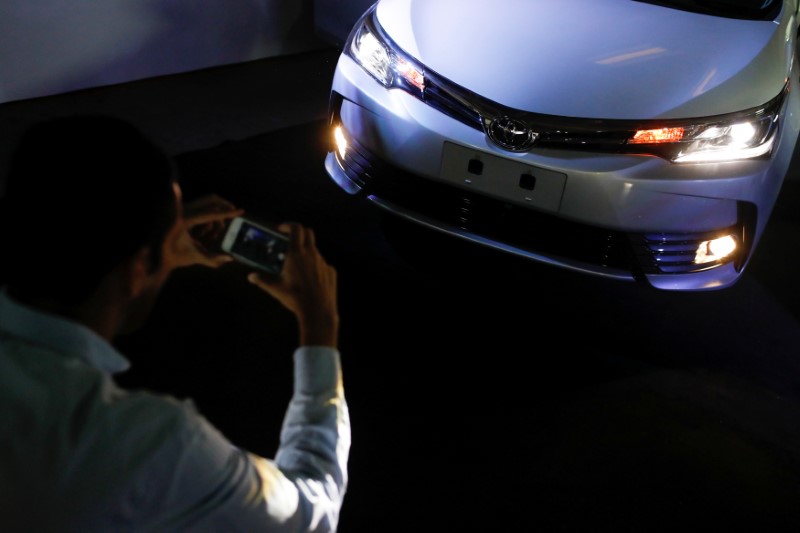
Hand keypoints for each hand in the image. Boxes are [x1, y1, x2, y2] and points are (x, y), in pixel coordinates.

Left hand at [176, 194, 243, 267]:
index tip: (241, 211)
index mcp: (185, 220)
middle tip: (235, 212)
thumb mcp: (195, 257)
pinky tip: (205, 234)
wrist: (156, 254)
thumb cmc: (175, 256)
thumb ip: (213, 260)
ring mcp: (182, 208)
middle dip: (225, 206)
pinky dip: (208, 218)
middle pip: (211, 200)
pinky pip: (201, 208)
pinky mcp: (182, 210)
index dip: (229, 213)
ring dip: (216, 215)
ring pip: (207, 203)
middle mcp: (183, 210)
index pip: (212, 213)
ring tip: (215, 234)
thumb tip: (230, 259)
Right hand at [247, 223, 338, 346]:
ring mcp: (323, 262)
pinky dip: (314, 267)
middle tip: (290, 239)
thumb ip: (262, 280)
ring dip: (305, 253)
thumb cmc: (295, 298)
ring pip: (314, 251)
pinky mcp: (331, 271)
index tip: (281, 229)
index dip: (288, 225)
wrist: (318, 310)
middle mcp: (312, 254)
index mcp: (297, 254)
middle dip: (299, 232)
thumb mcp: (275, 288)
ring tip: (296, 266)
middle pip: (308, 233)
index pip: (296, 228)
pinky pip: (322, 265)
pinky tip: (308, 279)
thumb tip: (251, 277)